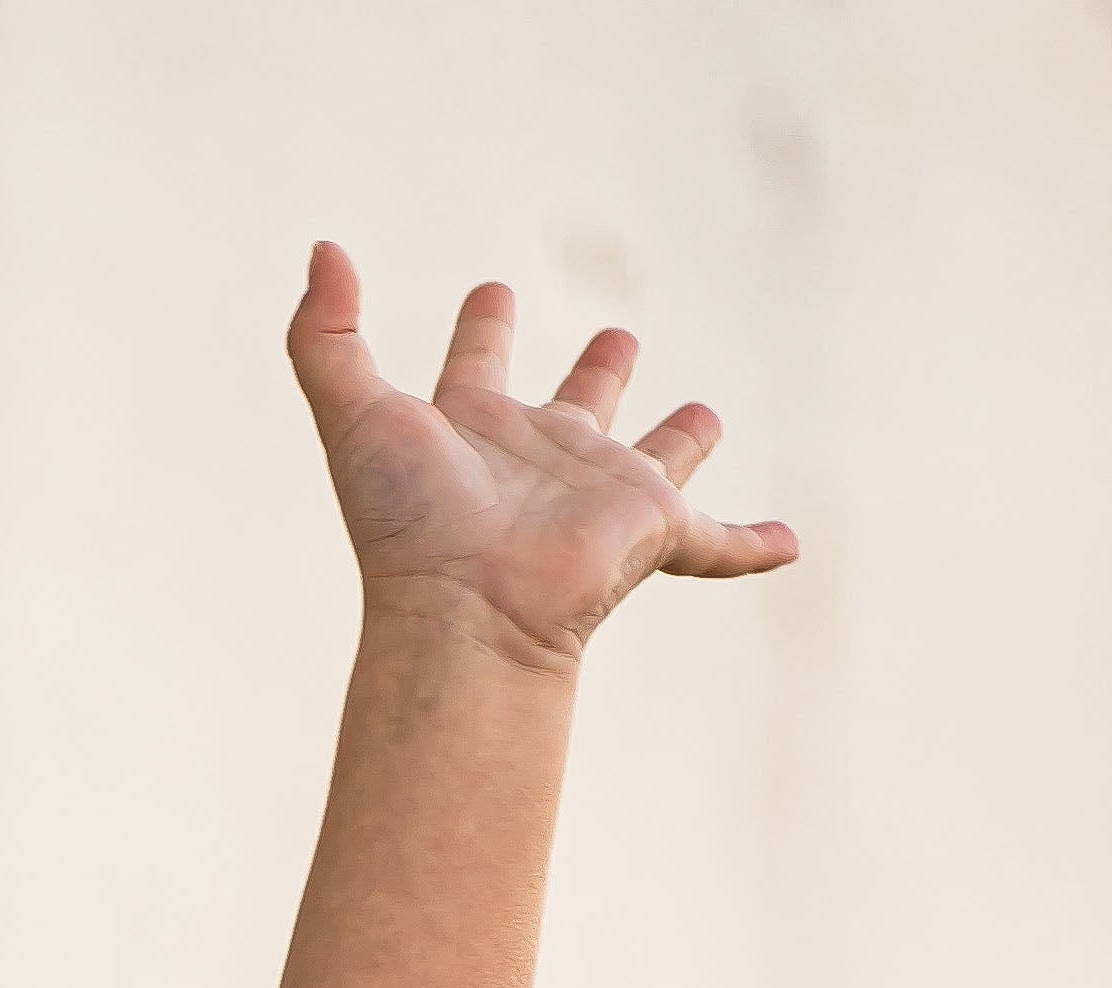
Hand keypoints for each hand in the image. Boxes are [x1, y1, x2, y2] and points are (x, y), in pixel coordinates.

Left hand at [288, 242, 795, 659]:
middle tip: (617, 341)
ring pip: (654, 460)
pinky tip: (789, 546)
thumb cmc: (407, 523)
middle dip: (598, 374)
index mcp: (476, 432)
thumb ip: (324, 337)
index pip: (479, 365)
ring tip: (705, 417)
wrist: (464, 613)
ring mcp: (600, 496)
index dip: (485, 329)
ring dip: (681, 441)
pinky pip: (716, 541)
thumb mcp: (353, 416)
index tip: (495, 292)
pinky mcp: (652, 530)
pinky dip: (753, 545)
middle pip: (577, 405)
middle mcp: (542, 460)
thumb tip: (322, 251)